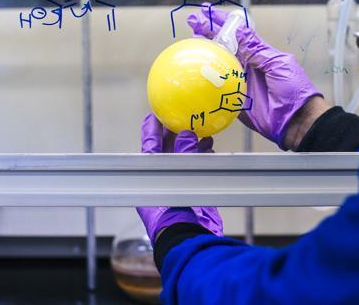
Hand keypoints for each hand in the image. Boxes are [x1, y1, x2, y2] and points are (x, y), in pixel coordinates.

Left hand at [136, 114, 222, 243]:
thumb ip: (182, 157)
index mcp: (148, 180)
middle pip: (167, 152)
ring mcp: (178, 187)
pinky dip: (203, 158)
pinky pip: (197, 170)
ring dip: (193, 146)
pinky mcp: (193, 193)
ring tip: (202, 133)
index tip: (154, 116)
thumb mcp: (174, 182)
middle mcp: (161, 182)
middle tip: (184, 118)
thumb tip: (186, 134)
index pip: (149, 150)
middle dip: (176, 135)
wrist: (188, 242)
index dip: (151, 132)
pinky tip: (210, 150)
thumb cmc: (173, 218)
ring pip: (184, 160)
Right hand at [187, 6, 327, 149]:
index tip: (208, 12)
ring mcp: (239, 82)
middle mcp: (247, 65)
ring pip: (217, 64)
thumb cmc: (295, 91)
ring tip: (189, 42)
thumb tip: (239, 33)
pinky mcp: (233, 99)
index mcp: (259, 54)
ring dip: (204, 53)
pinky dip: (204, 82)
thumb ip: (257, 49)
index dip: (223, 22)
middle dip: (207, 33)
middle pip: (223, 46)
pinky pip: (217, 89)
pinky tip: (193, 74)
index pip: (237, 33)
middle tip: (192, 22)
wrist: (297, 120)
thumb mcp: (278, 64)